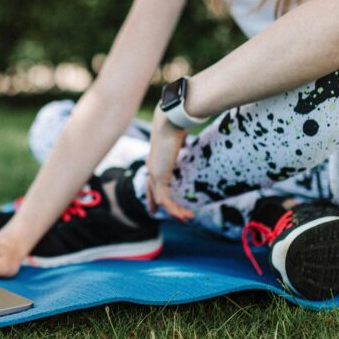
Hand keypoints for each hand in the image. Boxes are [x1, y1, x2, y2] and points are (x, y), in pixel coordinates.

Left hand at [145, 107, 194, 222]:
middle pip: (151, 191)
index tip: (155, 201)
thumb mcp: (178, 137)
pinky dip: (174, 209)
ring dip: (174, 211)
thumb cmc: (176, 124)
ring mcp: (154, 172)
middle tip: (155, 214)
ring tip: (187, 218)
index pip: (151, 180)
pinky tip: (183, 216)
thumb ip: (179, 142)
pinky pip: (165, 199)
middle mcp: (152, 166)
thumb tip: (184, 139)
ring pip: (160, 199)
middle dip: (153, 204)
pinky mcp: (159, 176)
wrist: (171, 120)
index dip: (152, 192)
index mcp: (155, 159)